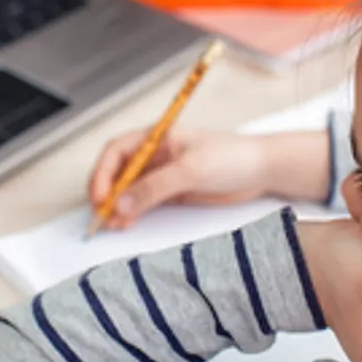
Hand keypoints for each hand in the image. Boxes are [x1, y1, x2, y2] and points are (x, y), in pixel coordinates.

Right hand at [88, 128, 274, 229]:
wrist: (261, 170)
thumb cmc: (231, 157)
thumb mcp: (190, 170)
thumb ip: (154, 187)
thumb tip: (122, 203)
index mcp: (156, 137)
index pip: (117, 152)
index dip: (103, 173)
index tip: (100, 196)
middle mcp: (155, 155)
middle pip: (118, 172)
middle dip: (106, 192)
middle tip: (102, 215)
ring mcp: (162, 174)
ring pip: (129, 190)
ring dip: (118, 206)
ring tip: (114, 224)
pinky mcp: (172, 192)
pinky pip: (144, 202)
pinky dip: (132, 213)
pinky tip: (127, 223)